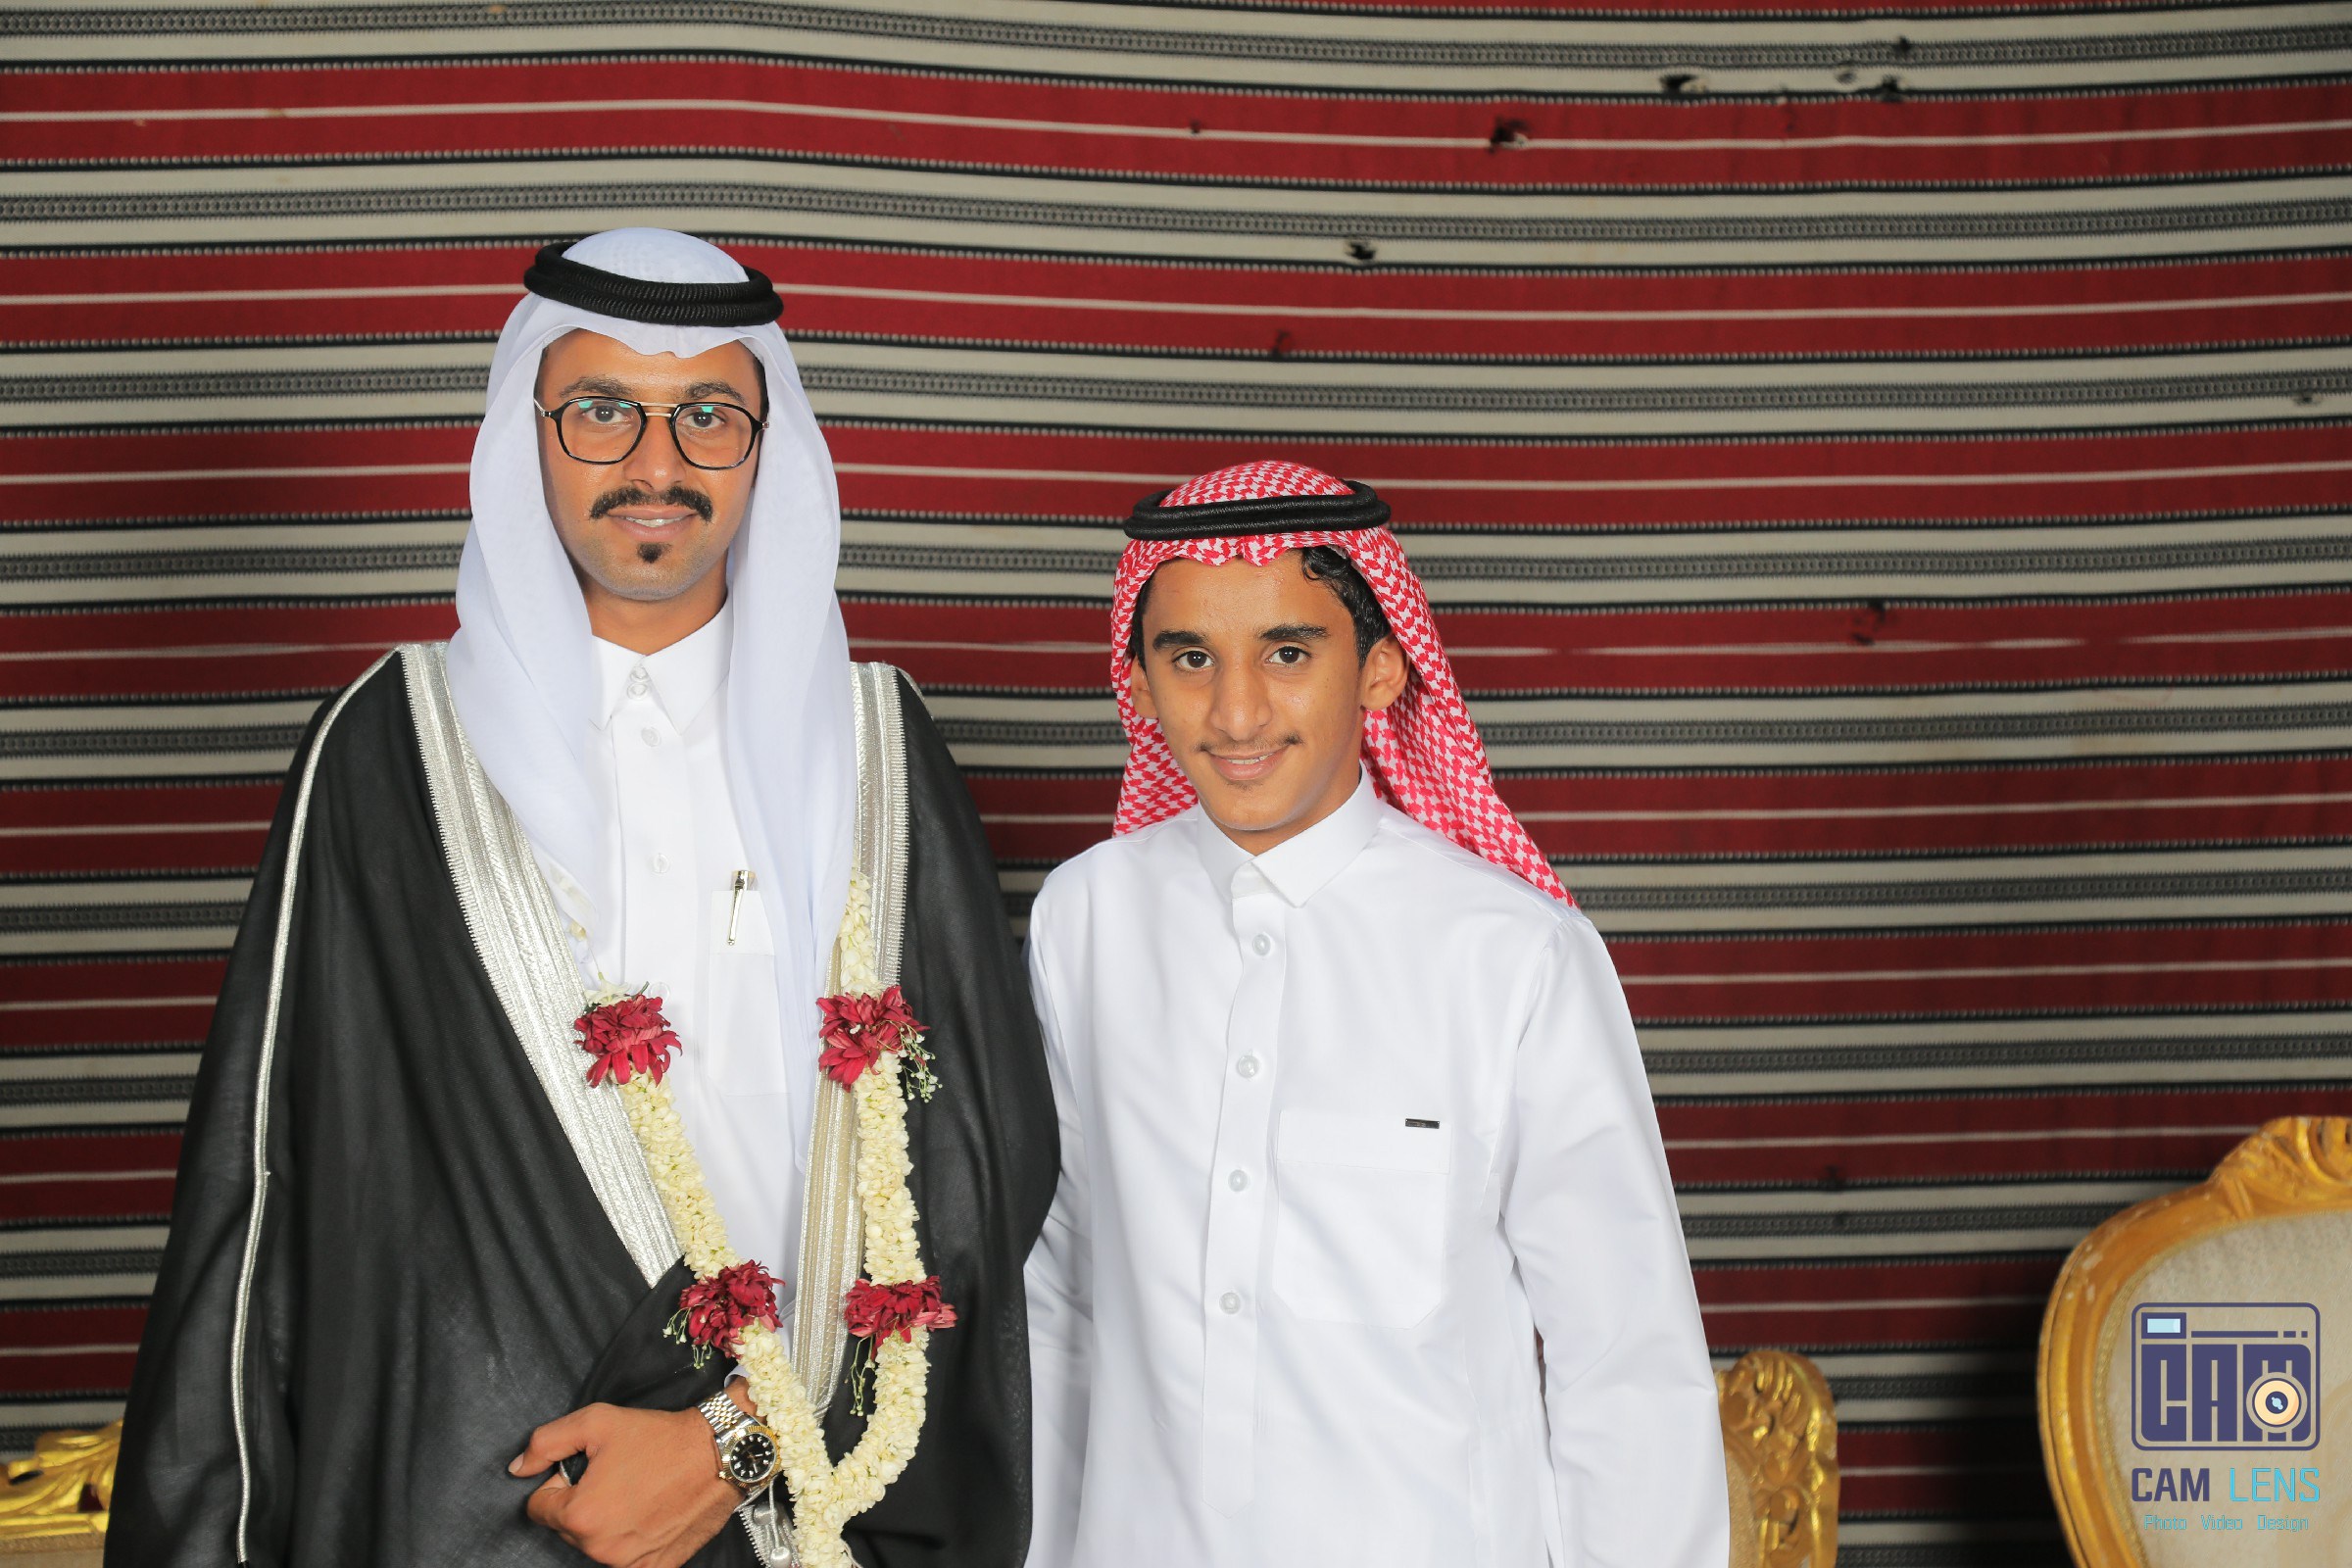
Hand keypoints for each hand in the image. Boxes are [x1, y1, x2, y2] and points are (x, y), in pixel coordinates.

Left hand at [510, 1401, 743, 1567]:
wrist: (719, 1454)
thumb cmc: (660, 1438)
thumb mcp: (597, 1422)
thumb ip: (547, 1443)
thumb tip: (518, 1469)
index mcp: (579, 1514)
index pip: (539, 1508)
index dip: (558, 1483)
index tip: (586, 1469)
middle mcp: (600, 1547)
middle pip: (567, 1528)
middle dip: (582, 1503)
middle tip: (616, 1475)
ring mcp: (628, 1563)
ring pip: (595, 1544)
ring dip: (606, 1522)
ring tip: (636, 1491)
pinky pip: (625, 1559)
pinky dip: (631, 1539)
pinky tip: (650, 1513)